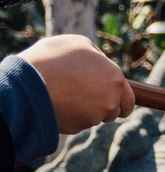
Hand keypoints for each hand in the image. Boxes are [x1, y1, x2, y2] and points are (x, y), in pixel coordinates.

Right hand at [19, 34, 135, 133]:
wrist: (27, 82)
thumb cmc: (52, 58)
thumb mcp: (78, 44)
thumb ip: (97, 56)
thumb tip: (103, 63)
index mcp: (114, 78)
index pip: (129, 99)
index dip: (123, 101)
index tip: (119, 104)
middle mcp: (110, 100)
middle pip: (115, 111)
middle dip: (106, 107)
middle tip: (89, 98)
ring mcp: (95, 116)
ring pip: (96, 117)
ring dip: (87, 110)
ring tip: (66, 94)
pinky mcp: (79, 127)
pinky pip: (78, 122)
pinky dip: (71, 115)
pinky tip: (57, 102)